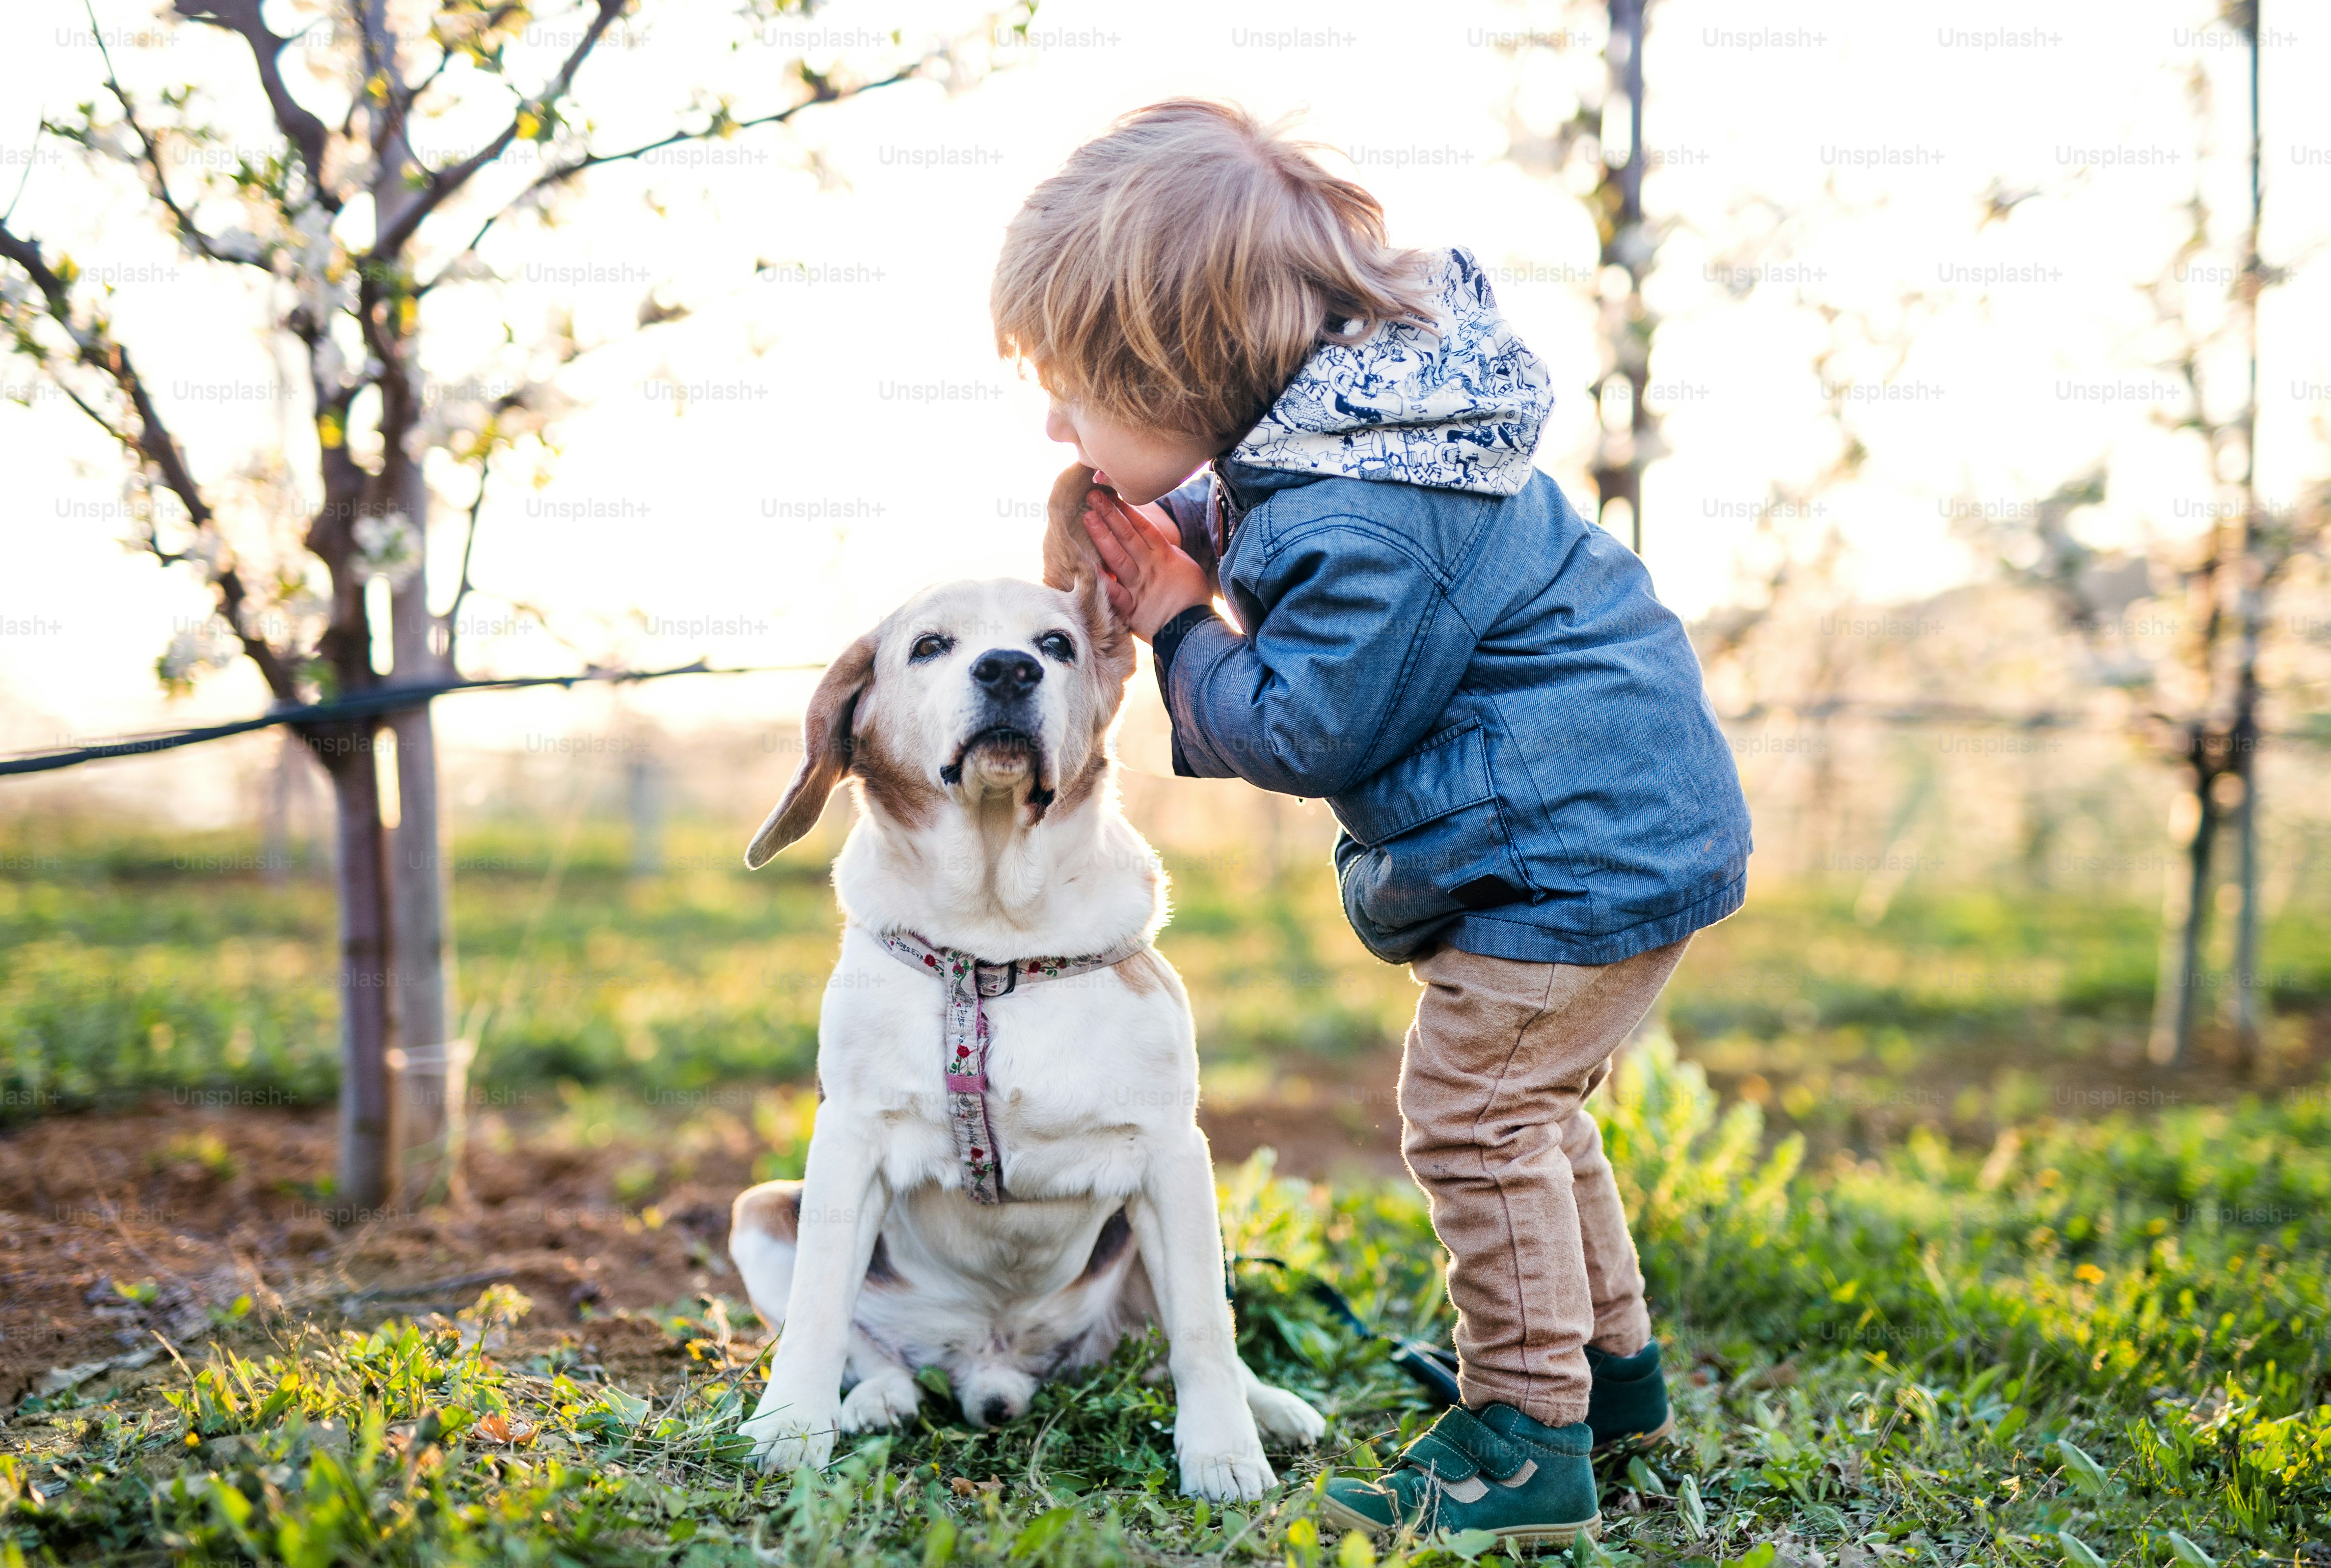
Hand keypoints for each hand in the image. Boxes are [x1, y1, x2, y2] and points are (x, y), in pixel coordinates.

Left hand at [1080, 488, 1211, 640]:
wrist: (1196, 628)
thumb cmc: (1193, 598)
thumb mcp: (1185, 567)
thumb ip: (1168, 553)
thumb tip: (1156, 541)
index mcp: (1164, 555)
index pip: (1143, 527)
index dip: (1128, 510)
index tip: (1113, 495)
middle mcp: (1149, 567)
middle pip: (1127, 536)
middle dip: (1110, 514)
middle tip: (1093, 496)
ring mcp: (1139, 586)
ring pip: (1118, 556)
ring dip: (1102, 536)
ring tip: (1088, 517)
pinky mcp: (1131, 607)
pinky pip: (1113, 592)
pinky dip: (1101, 580)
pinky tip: (1087, 565)